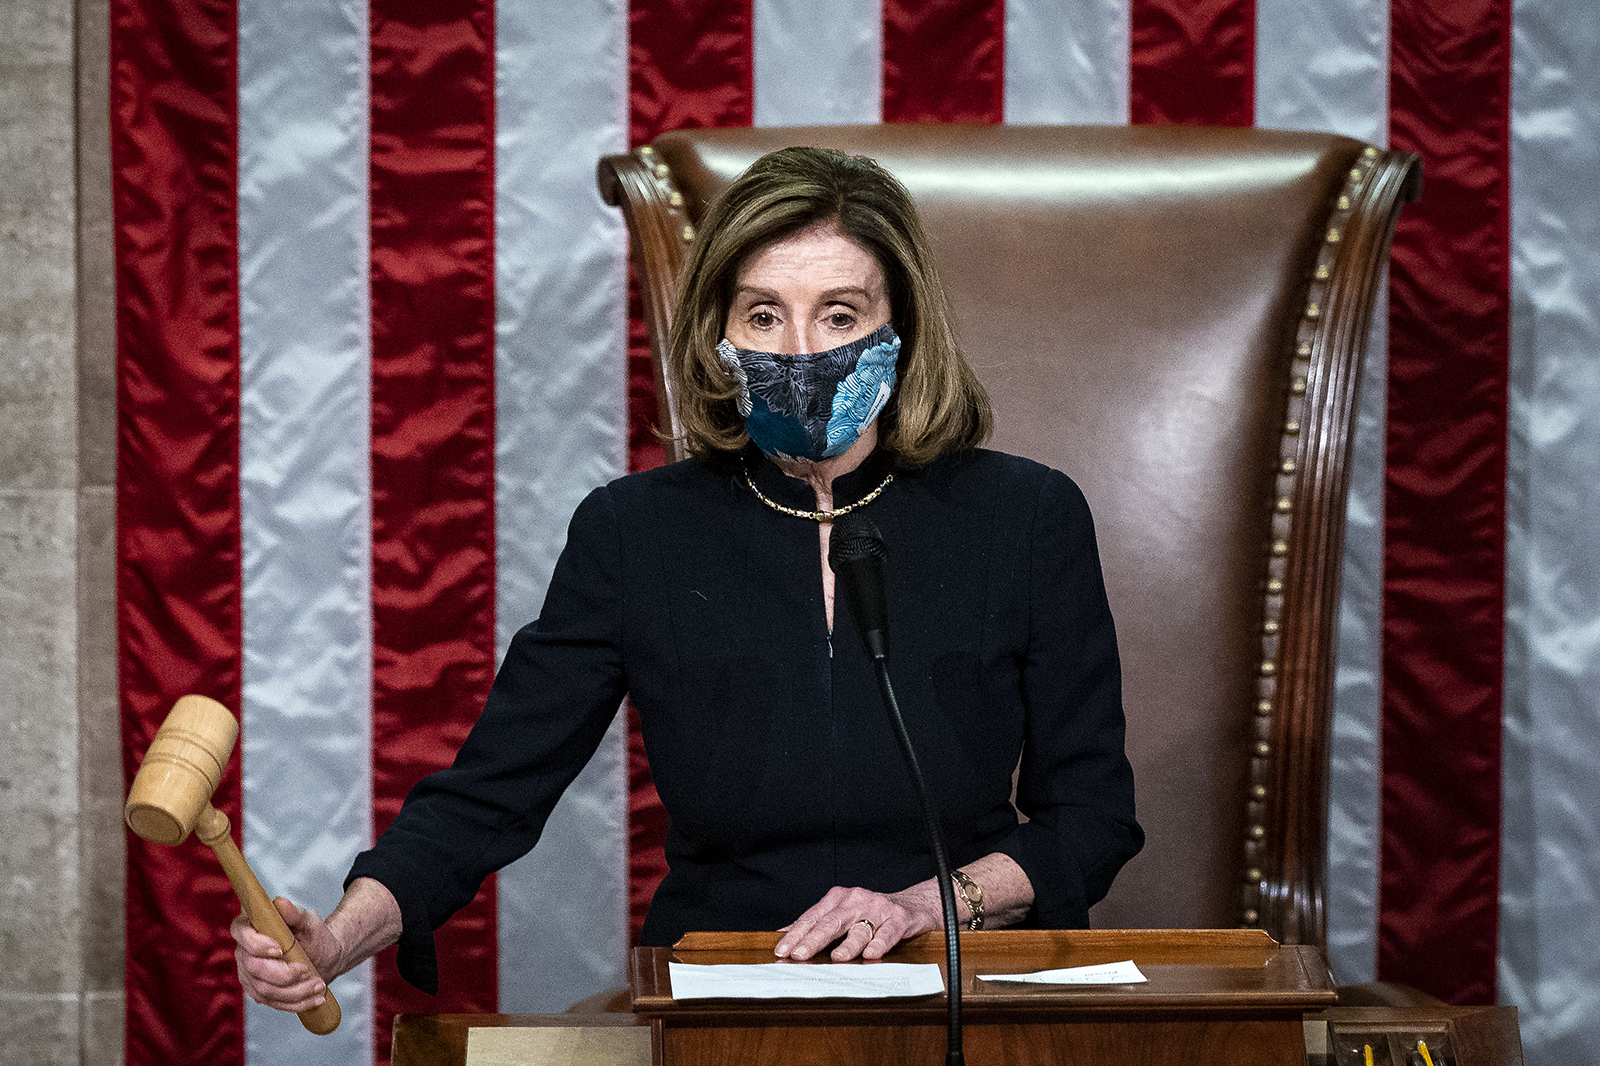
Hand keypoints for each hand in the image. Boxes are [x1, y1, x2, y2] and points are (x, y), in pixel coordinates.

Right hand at [231, 897, 340, 1012]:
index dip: (257, 945)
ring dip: (295, 991)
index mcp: (250, 928)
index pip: (242, 935)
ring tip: (319, 984)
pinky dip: (297, 1003)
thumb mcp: (308, 921)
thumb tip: (280, 903)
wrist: (322, 955)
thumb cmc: (312, 934)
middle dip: (283, 974)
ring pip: (265, 990)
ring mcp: (249, 975)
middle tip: (308, 970)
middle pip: (255, 968)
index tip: (280, 949)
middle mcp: (244, 953)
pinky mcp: (259, 993)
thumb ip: (294, 913)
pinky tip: (316, 999)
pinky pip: (274, 1003)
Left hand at [775, 884, 941, 962]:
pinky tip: (871, 954)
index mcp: (837, 898)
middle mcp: (855, 900)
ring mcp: (877, 908)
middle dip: (813, 939)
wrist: (911, 903)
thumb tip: (784, 935)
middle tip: (799, 954)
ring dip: (848, 945)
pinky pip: (888, 933)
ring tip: (837, 958)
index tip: (781, 950)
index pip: (813, 917)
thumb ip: (816, 923)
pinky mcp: (898, 919)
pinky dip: (879, 943)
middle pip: (831, 922)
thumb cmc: (869, 912)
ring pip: (859, 929)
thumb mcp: (842, 913)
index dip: (796, 933)